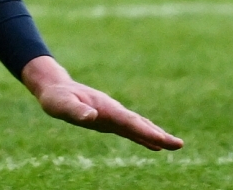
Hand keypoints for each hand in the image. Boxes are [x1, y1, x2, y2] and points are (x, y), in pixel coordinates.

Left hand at [21, 57, 183, 150]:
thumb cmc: (56, 98)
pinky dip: (144, 135)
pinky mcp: (109, 119)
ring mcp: (112, 115)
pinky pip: (130, 128)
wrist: (54, 87)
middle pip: (139, 124)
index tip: (165, 141)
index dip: (148, 132)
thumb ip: (76, 111)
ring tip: (172, 144)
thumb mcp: (61, 105)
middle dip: (159, 135)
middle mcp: (112, 111)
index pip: (130, 122)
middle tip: (178, 145)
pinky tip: (153, 143)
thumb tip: (90, 117)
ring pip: (138, 126)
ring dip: (155, 135)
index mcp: (105, 108)